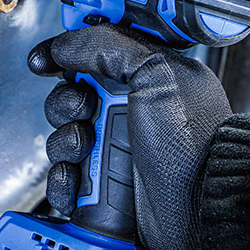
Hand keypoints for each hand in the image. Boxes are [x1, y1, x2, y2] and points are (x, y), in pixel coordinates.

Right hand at [28, 23, 231, 249]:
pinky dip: (63, 180)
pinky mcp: (100, 188)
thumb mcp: (157, 73)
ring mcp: (111, 151)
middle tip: (85, 111)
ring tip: (87, 149)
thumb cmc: (192, 143)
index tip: (50, 60)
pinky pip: (61, 179)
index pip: (92, 57)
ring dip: (65, 143)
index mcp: (141, 80)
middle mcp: (124, 114)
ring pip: (61, 139)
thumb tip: (65, 43)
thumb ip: (109, 46)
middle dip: (66, 104)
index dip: (67, 55)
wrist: (199, 206)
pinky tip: (80, 179)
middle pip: (68, 98)